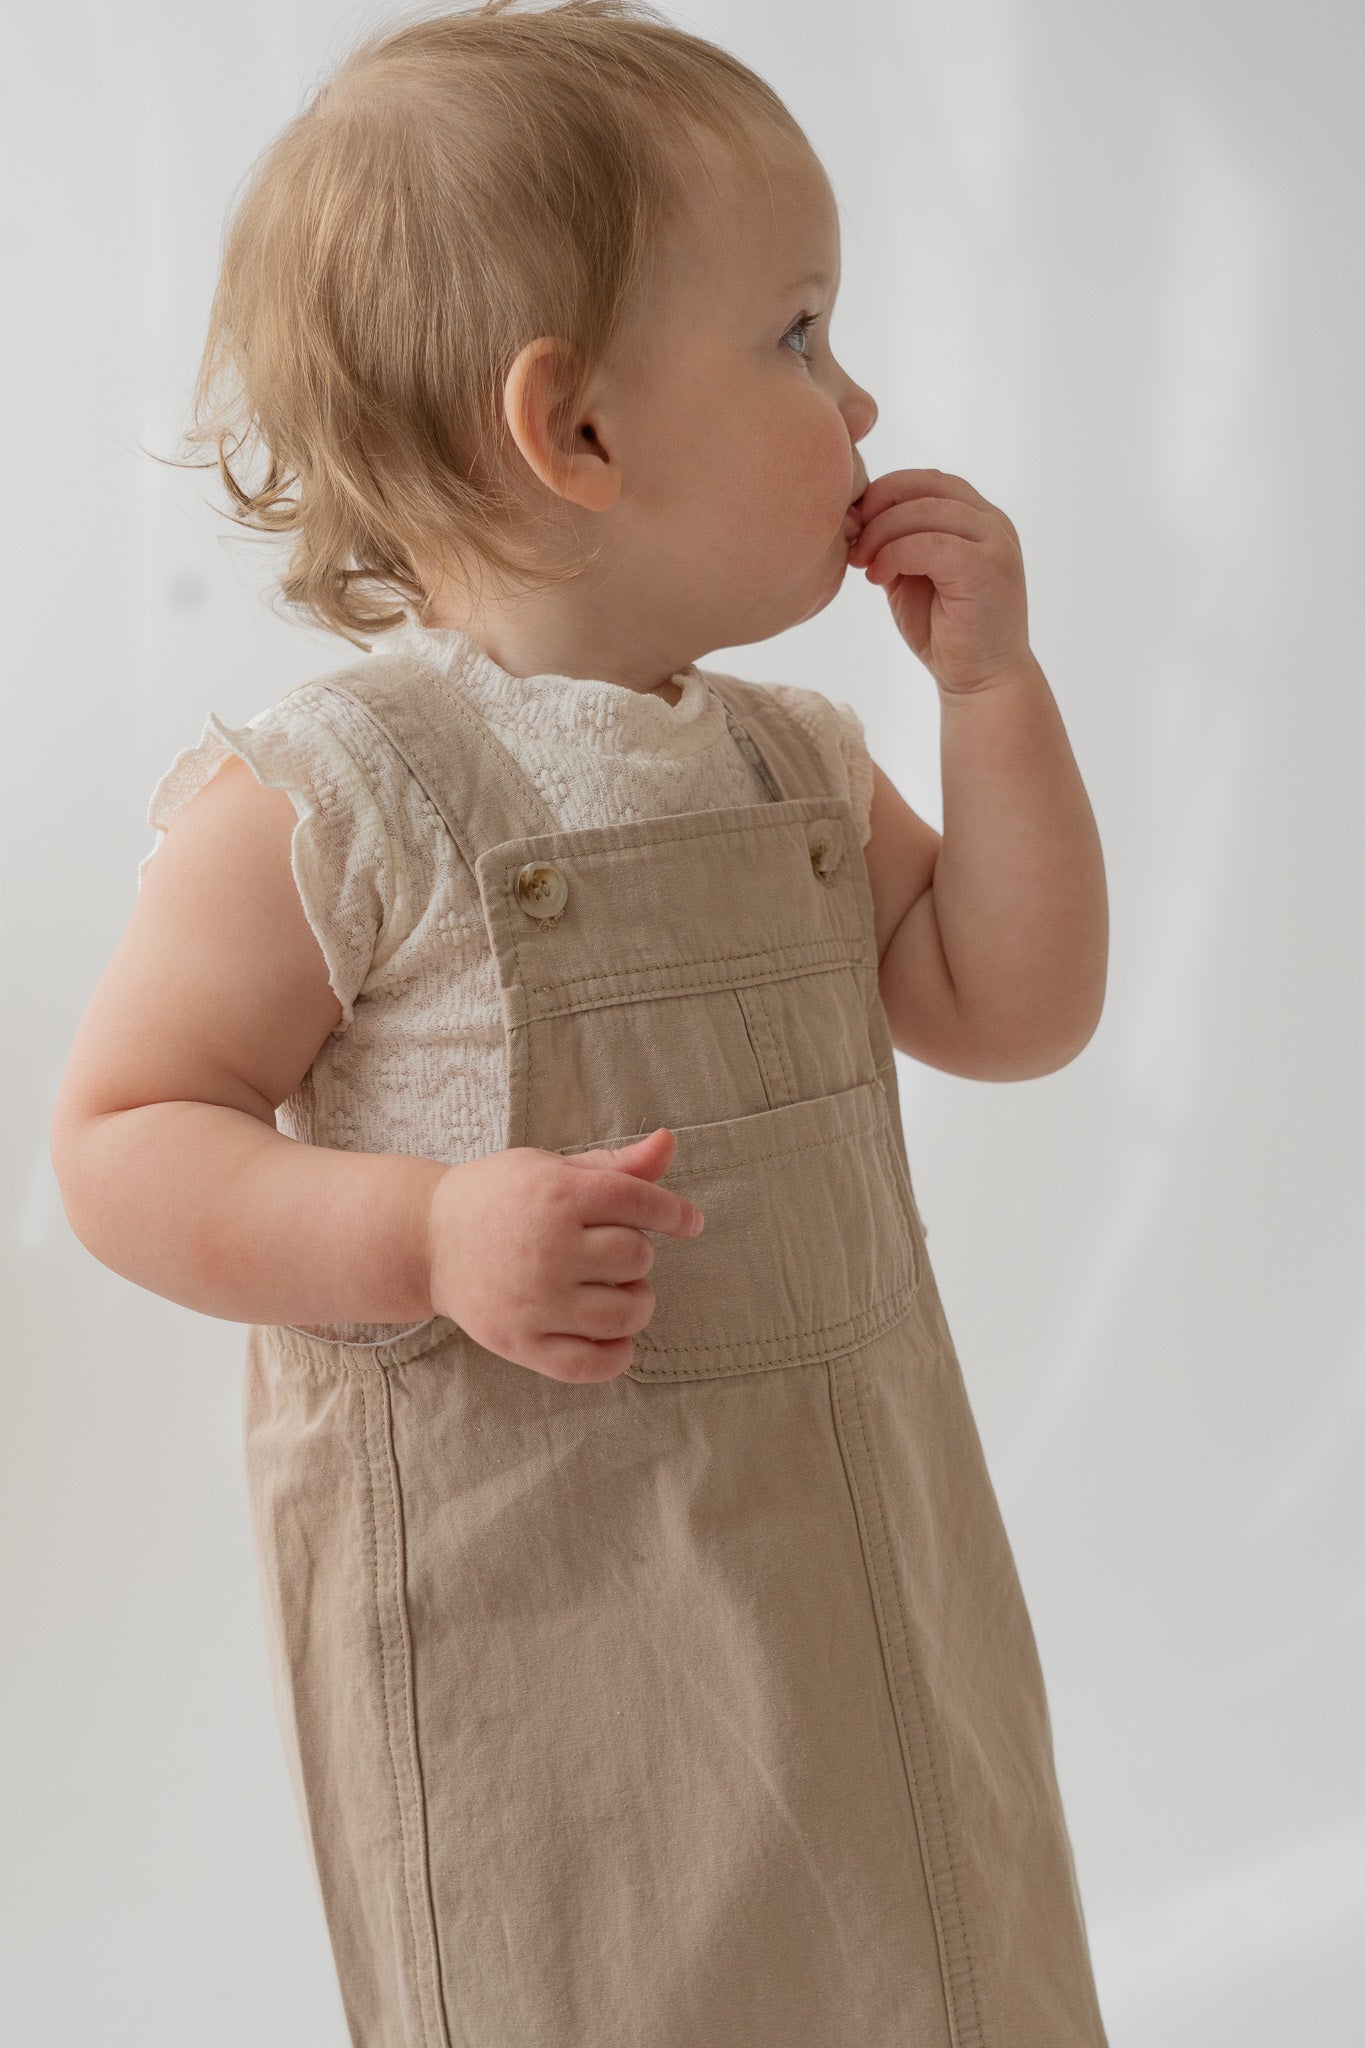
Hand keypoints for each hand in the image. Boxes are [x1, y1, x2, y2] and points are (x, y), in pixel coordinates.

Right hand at [424, 1127, 704, 1383]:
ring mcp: (534, 1300)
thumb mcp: (551, 1168)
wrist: (427, 1240)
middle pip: (636, 1257)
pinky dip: (616, 1355)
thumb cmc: (499, 1197)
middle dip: (639, 1255)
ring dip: (637, 1304)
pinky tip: (616, 1339)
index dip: (674, 1213)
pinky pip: (589, 1364)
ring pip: (624, 1313)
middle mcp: (548, 1247)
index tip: (689, 1223)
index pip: (639, 1202)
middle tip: (614, 1253)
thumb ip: (616, 1164)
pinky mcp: (520, 1342)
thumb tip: (670, 1142)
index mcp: (557, 1194)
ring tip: (620, 1293)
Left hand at [848, 468, 1030, 692]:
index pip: (927, 480)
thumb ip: (893, 542)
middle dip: (879, 507)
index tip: (855, 523)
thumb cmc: (944, 632)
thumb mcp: (910, 575)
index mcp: (977, 518)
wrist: (981, 682)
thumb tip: (853, 516)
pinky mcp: (988, 569)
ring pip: (926, 511)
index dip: (885, 490)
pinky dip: (895, 554)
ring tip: (863, 564)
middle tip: (852, 543)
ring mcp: (995, 544)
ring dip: (883, 533)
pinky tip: (878, 577)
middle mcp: (992, 523)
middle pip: (926, 486)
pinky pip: (931, 544)